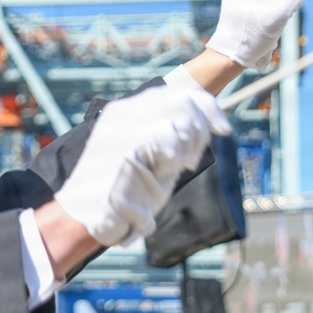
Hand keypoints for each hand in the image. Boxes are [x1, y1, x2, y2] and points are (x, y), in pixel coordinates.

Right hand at [54, 86, 229, 245]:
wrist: (88, 218)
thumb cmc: (122, 196)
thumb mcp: (151, 159)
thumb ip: (170, 138)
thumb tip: (205, 124)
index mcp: (127, 112)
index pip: (178, 93)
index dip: (207, 109)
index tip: (223, 129)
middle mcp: (125, 112)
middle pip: (185, 104)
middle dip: (198, 133)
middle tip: (186, 162)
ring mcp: (124, 126)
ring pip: (182, 121)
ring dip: (185, 148)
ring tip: (168, 168)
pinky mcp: (127, 142)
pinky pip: (171, 139)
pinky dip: (173, 158)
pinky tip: (159, 171)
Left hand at [206, 0, 312, 72]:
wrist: (231, 57)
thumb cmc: (254, 33)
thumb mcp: (281, 9)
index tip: (274, 10)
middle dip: (281, 2)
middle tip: (268, 19)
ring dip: (277, 10)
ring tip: (264, 23)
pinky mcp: (245, 7)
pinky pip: (267, 5)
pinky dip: (270, 15)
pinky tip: (261, 25)